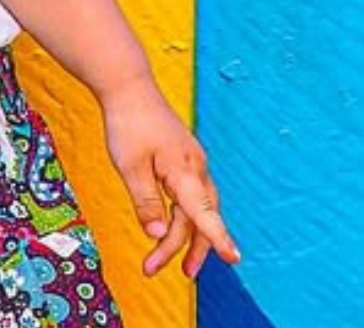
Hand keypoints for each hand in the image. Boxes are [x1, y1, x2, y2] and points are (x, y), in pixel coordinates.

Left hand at [102, 86, 242, 278]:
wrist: (129, 88)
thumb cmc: (129, 124)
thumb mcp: (130, 167)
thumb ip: (145, 202)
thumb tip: (157, 233)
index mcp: (184, 170)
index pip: (204, 213)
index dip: (219, 238)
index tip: (235, 259)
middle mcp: (195, 167)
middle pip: (202, 215)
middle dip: (194, 247)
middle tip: (182, 274)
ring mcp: (192, 162)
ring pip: (197, 206)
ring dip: (186, 235)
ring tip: (170, 259)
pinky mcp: (184, 159)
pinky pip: (190, 195)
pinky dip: (183, 215)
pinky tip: (170, 225)